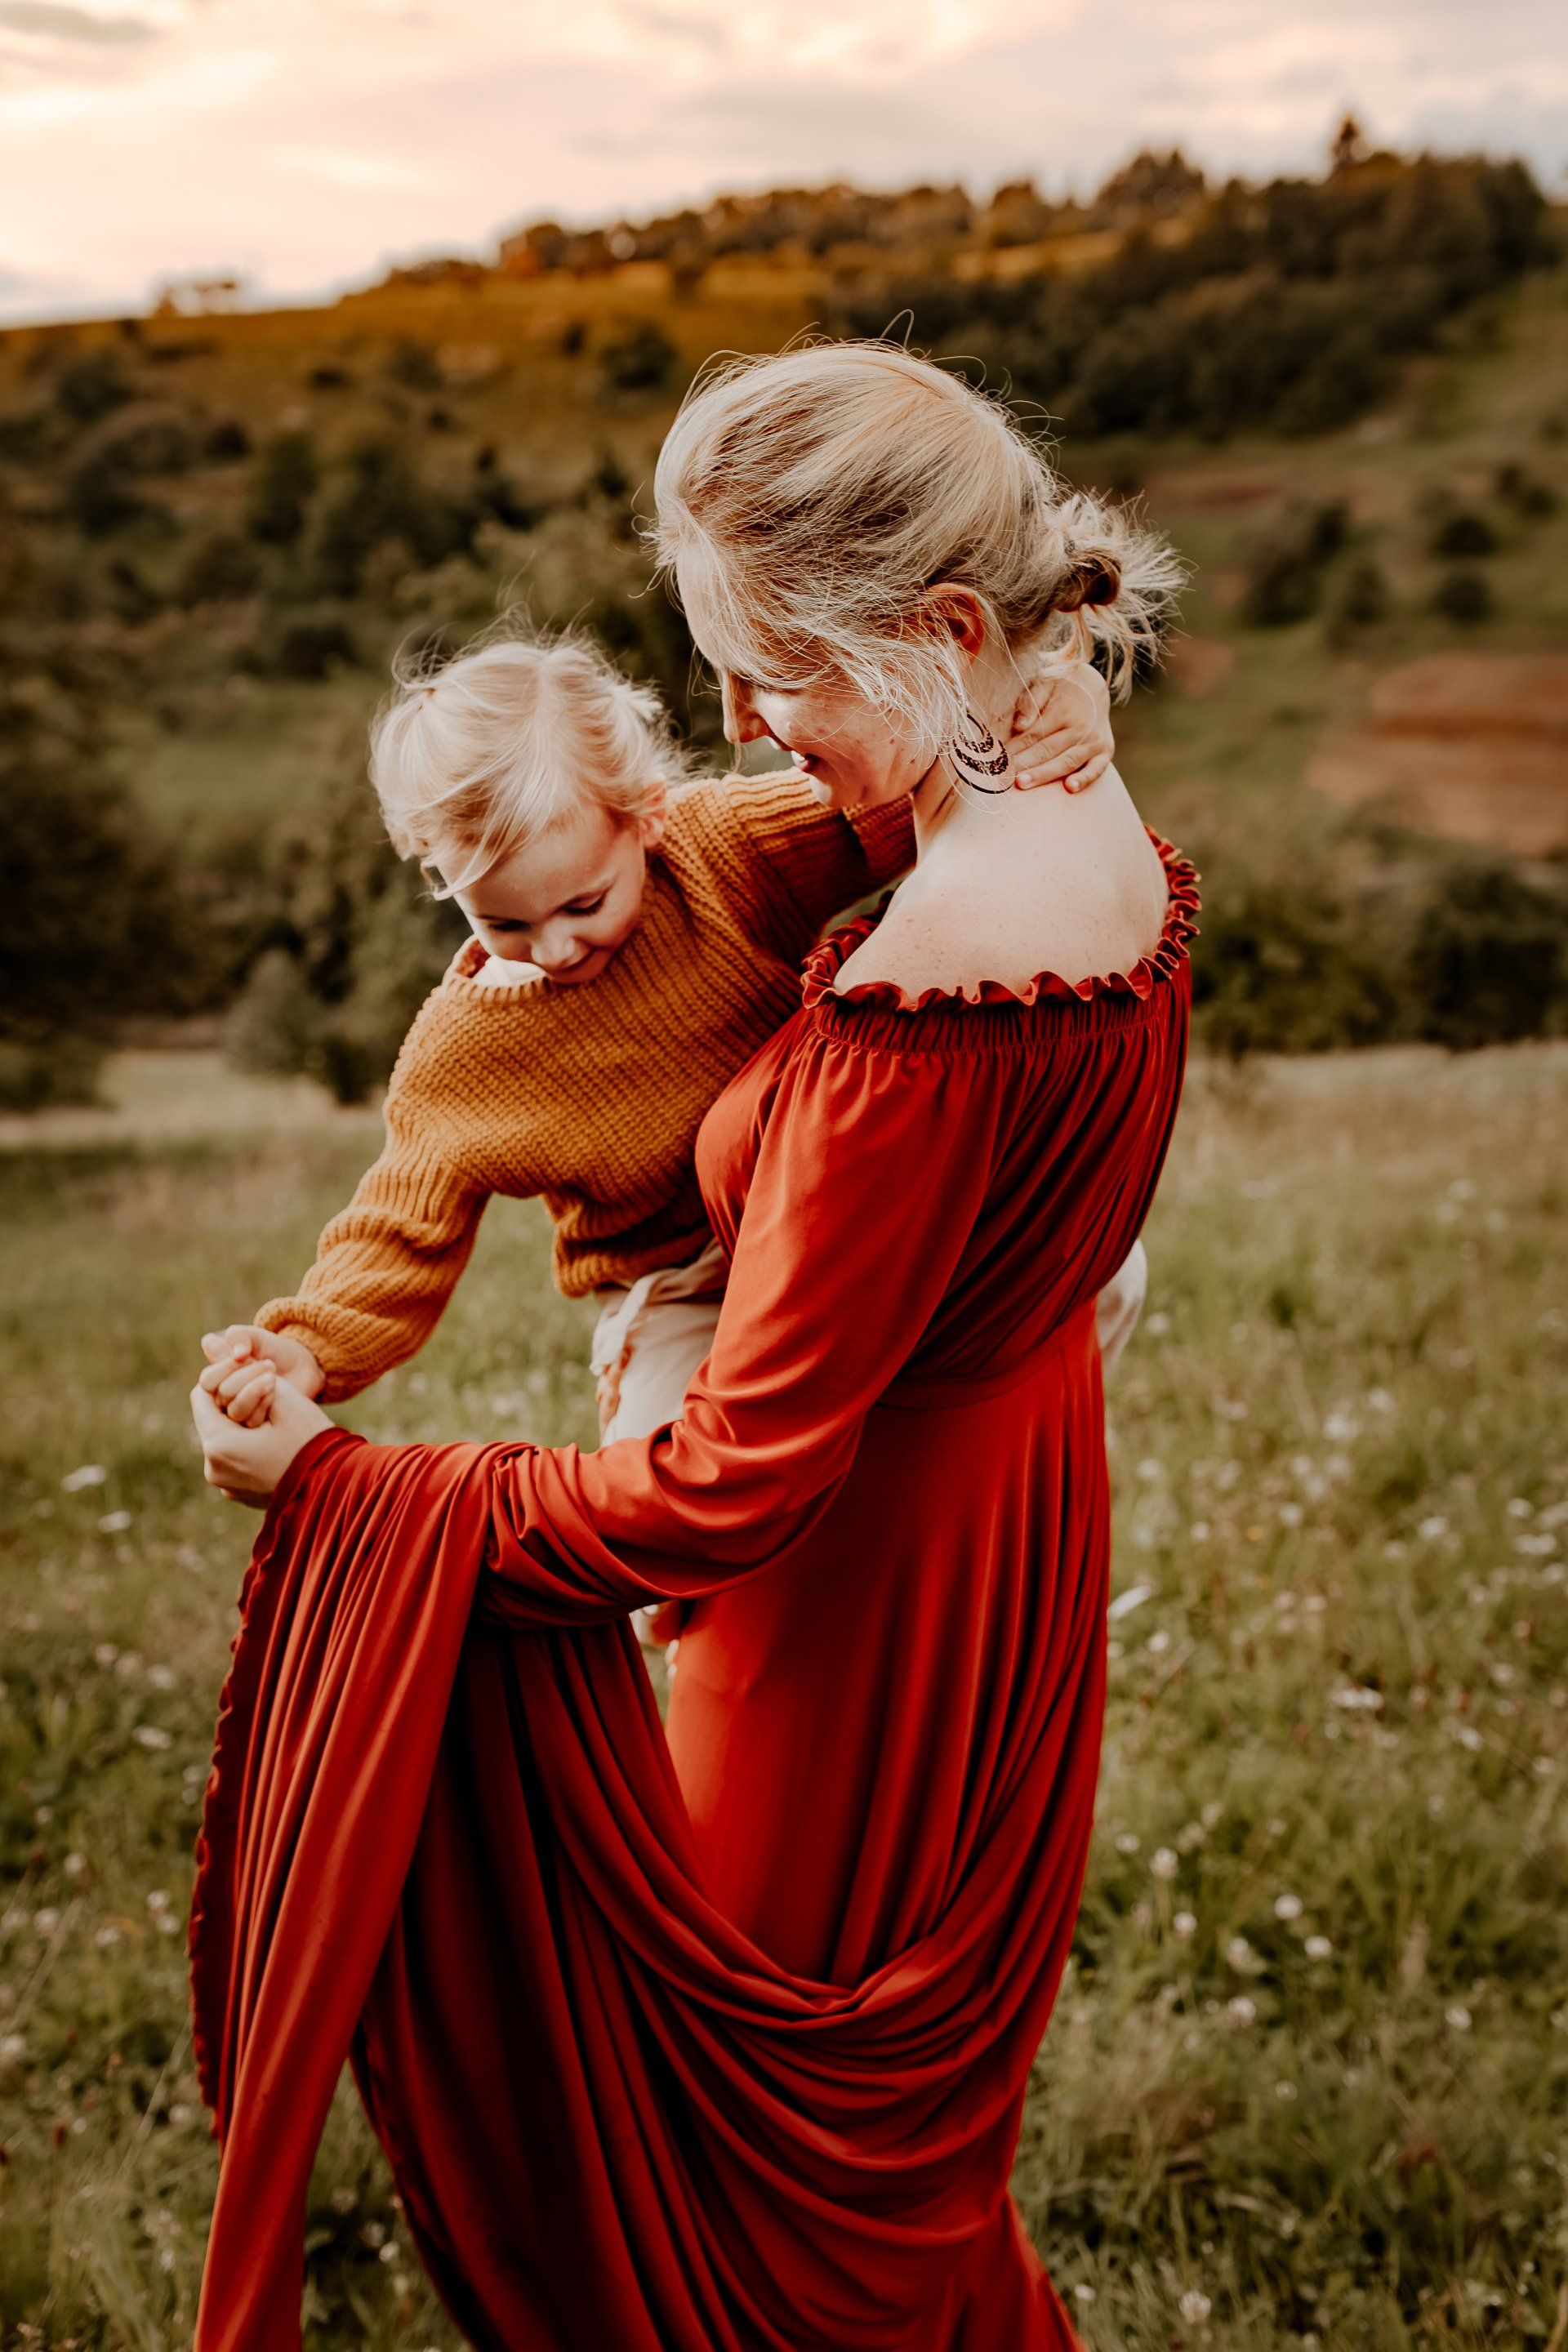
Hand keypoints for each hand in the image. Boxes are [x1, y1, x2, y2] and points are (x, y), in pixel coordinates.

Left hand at [190, 1373, 332, 1508]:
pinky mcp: (240, 1494)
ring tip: (271, 1420)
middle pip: (212, 1420)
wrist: (336, 1487)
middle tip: (264, 1394)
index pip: (200, 1397)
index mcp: (219, 1445)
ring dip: (241, 1426)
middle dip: (232, 1402)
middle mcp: (214, 1470)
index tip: (245, 1373)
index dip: (221, 1378)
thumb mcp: (285, 1399)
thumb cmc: (312, 1441)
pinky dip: (247, 1448)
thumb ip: (254, 1376)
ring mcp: (227, 1486)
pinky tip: (274, 1443)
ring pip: (223, 1441)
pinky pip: (235, 1462)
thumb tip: (237, 1363)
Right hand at [200, 1325, 323, 1428]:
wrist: (303, 1367)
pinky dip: (265, 1404)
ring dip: (255, 1391)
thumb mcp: (257, 1338)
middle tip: (269, 1364)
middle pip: (223, 1394)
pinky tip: (276, 1390)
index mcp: (218, 1378)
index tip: (244, 1354)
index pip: (207, 1380)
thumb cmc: (276, 1350)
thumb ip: (237, 1338)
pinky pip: (254, 1421)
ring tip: (273, 1377)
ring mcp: (242, 1414)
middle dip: (246, 1376)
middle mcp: (225, 1399)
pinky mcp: (259, 1426)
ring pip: (237, 1410)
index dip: (224, 1367)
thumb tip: (214, 1345)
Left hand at [1005, 659, 1113, 793]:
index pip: (1034, 734)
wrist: (1094, 687)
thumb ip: (1031, 700)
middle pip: (1047, 750)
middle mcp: (1082, 727)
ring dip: (1044, 775)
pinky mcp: (1106, 752)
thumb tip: (1019, 725)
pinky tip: (1069, 789)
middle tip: (1004, 776)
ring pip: (1066, 762)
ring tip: (1023, 784)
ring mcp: (1095, 741)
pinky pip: (1096, 769)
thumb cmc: (1062, 687)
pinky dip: (1085, 779)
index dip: (1016, 748)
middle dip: (1024, 764)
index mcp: (1065, 710)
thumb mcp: (1046, 681)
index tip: (999, 759)